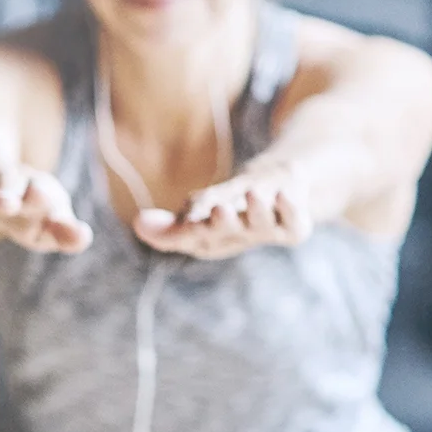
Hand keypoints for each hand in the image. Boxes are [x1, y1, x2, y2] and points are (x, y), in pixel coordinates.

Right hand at [0, 161, 92, 253]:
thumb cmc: (0, 192)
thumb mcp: (27, 216)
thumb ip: (54, 232)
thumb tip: (85, 239)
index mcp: (30, 190)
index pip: (49, 203)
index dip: (60, 220)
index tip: (79, 235)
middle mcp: (3, 180)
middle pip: (13, 182)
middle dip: (17, 191)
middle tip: (23, 201)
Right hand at [132, 172, 308, 260]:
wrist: (280, 191)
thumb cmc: (233, 205)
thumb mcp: (200, 210)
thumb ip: (170, 225)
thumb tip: (137, 222)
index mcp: (207, 240)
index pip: (190, 238)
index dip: (182, 234)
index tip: (180, 222)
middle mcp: (235, 239)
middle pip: (226, 235)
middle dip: (221, 225)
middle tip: (217, 211)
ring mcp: (265, 234)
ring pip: (261, 227)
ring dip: (257, 211)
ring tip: (253, 194)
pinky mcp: (294, 228)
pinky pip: (294, 222)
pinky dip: (289, 208)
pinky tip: (282, 195)